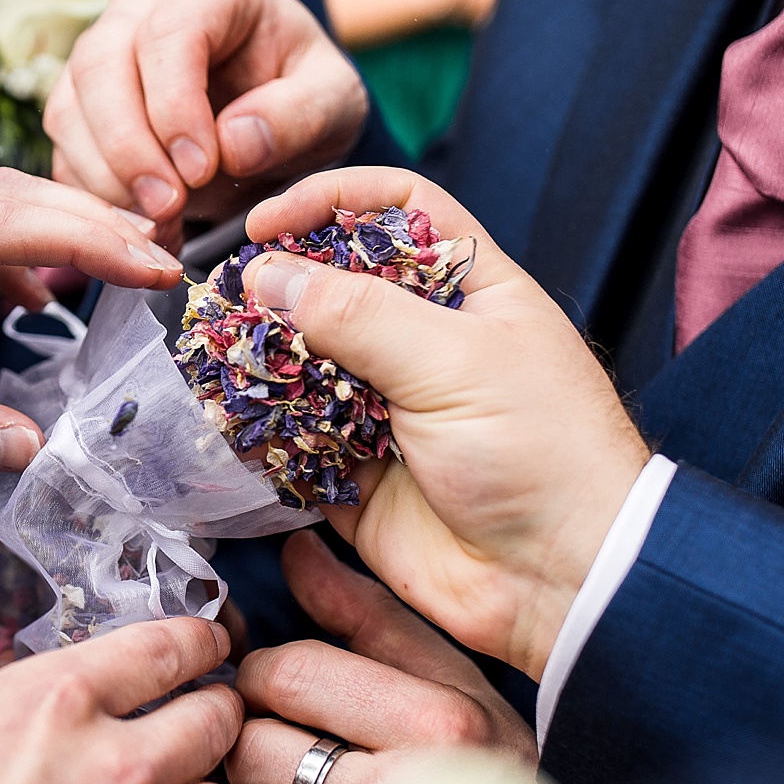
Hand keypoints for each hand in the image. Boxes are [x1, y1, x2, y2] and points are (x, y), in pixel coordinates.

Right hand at [45, 0, 367, 233]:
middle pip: (101, 63)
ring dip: (105, 175)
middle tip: (168, 208)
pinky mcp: (79, 100)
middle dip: (128, 146)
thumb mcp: (334, 103)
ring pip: (68, 106)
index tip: (201, 168)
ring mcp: (101, 47)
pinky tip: (135, 225)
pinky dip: (91, 193)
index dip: (175, 105)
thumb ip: (299, 115)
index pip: (170, 32)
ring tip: (158, 224)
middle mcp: (142, 3)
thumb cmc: (305, 98)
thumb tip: (233, 143)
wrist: (272, 121)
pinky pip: (62, 146)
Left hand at [227, 531, 535, 783]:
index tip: (275, 683)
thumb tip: (297, 550)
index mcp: (438, 723)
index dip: (263, 672)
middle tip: (268, 736)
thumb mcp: (445, 673)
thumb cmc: (480, 762)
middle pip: (252, 749)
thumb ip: (364, 613)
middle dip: (246, 735)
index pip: (287, 675)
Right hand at [236, 168, 651, 679]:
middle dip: (280, 288)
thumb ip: (355, 313)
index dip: (331, 201)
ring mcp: (390, 410)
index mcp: (470, 292)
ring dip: (262, 363)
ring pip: (306, 366)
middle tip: (229, 299)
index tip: (266, 222)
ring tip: (218, 361)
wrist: (566, 582)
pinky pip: (295, 445)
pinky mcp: (360, 477)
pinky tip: (232, 425)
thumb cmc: (543, 454)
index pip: (397, 210)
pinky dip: (263, 435)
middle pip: (337, 286)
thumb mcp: (452, 361)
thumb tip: (268, 275)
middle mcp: (427, 344)